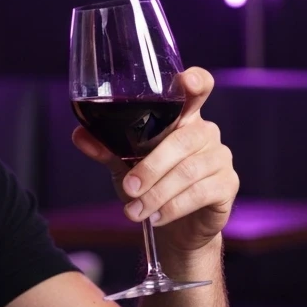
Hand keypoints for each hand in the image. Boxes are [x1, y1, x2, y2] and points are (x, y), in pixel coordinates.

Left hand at [71, 67, 239, 252]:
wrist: (177, 226)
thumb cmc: (151, 185)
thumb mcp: (125, 165)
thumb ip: (107, 149)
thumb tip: (79, 134)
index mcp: (183, 119)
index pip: (198, 91)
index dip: (197, 82)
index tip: (188, 80)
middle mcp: (205, 133)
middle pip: (183, 140)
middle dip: (151, 167)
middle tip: (128, 188)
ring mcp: (220, 158)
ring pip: (189, 171)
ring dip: (157, 194)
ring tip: (135, 211)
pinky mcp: (228, 185)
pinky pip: (200, 193)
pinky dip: (173, 207)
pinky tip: (156, 217)